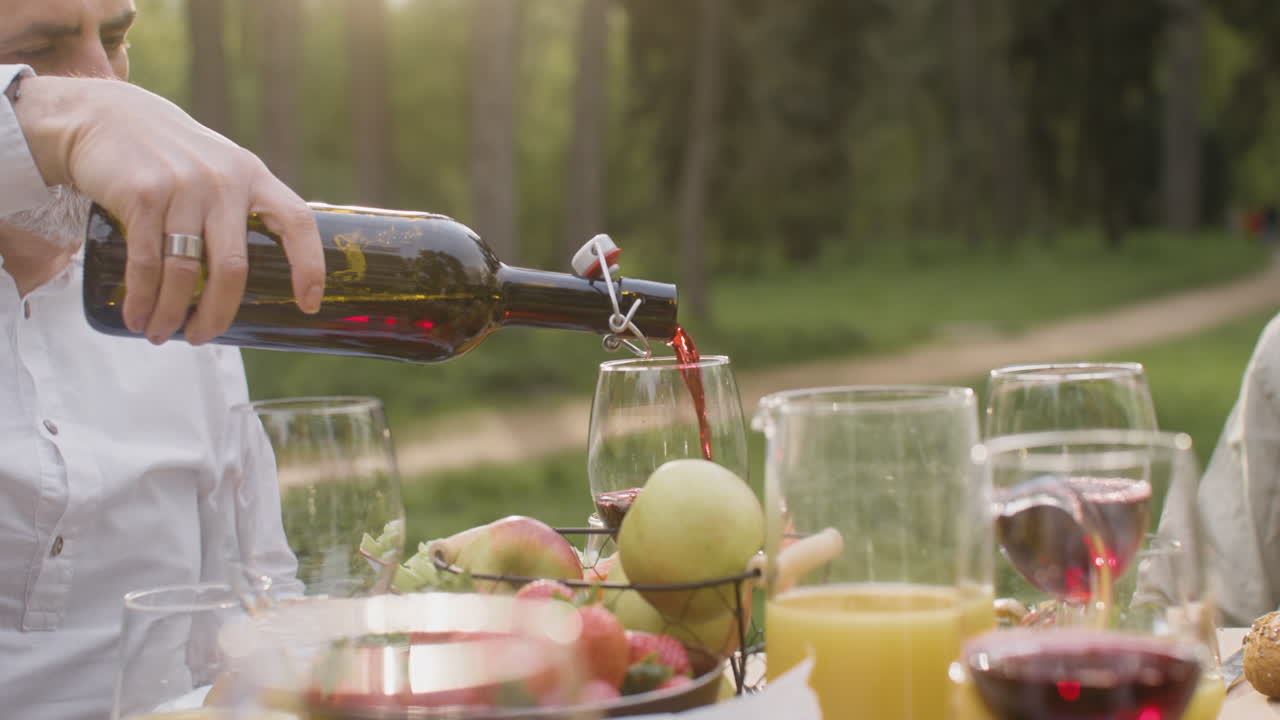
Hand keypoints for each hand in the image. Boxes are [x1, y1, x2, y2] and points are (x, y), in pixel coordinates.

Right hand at [14, 76, 324, 344]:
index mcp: (253, 176)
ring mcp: (182, 187)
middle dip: (218, 314)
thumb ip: (240, 208)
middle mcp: (224, 181)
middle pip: (233, 268)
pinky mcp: (141, 195)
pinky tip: (138, 317)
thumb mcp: (219, 168)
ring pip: (186, 272)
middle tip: (203, 337)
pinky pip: (146, 262)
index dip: (309, 265)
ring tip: (161, 335)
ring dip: (172, 313)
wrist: (105, 116)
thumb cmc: (171, 157)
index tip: (308, 304)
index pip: (296, 222)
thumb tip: (259, 274)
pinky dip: (142, 298)